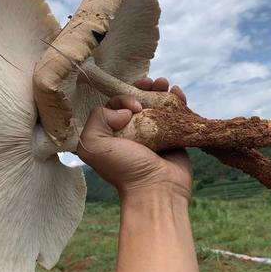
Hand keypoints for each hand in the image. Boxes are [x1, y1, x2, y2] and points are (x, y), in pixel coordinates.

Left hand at [77, 77, 192, 201]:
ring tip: (164, 83)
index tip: (134, 108)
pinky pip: (176, 115)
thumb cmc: (124, 169)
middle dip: (143, 88)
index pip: (115, 105)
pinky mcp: (175, 138)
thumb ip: (96, 119)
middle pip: (137, 102)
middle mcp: (132, 134)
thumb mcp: (92, 145)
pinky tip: (177, 92)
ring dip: (160, 91)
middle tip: (151, 82)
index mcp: (112, 134)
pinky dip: (178, 101)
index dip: (123, 99)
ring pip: (157, 106)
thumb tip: (126, 111)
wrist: (157, 188)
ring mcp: (155, 135)